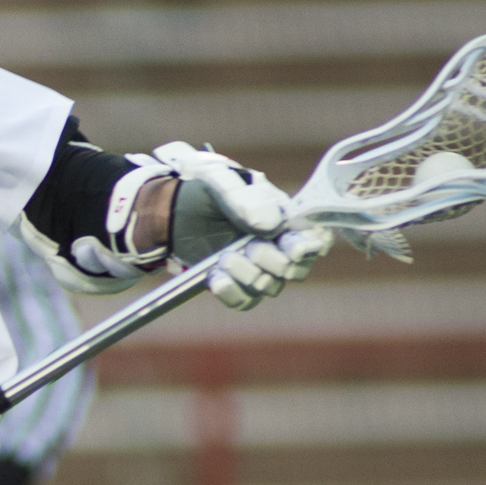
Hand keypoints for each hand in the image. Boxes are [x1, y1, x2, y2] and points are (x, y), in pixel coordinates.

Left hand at [147, 142, 331, 310]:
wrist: (171, 212)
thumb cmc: (203, 191)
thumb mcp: (219, 183)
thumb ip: (244, 199)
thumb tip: (271, 224)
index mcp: (285, 217)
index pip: (314, 238)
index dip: (307, 247)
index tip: (292, 248)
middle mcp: (279, 245)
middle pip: (294, 269)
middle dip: (269, 259)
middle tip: (245, 246)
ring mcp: (260, 268)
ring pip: (269, 287)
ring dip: (246, 275)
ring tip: (223, 259)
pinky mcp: (238, 285)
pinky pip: (245, 301)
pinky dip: (231, 293)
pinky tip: (215, 278)